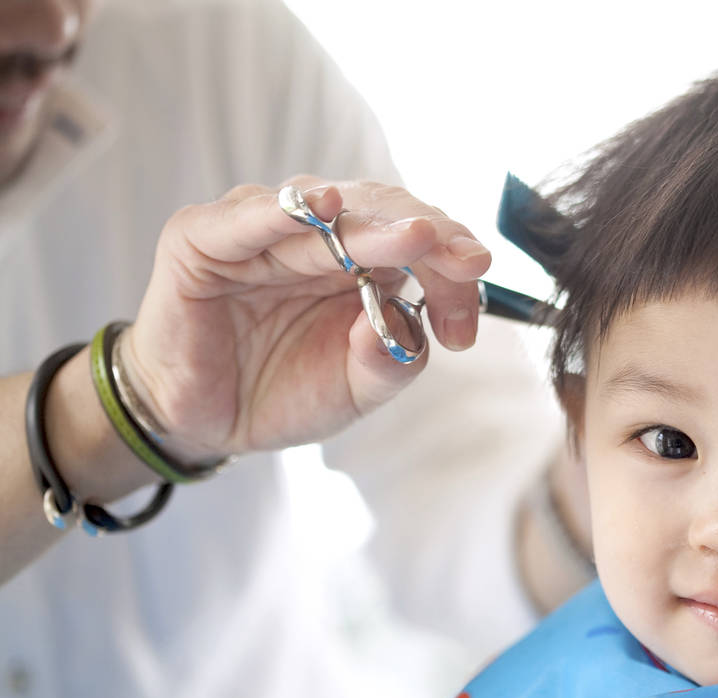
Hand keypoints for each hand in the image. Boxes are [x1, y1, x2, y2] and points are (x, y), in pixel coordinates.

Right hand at [124, 178, 490, 461]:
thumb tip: (405, 322)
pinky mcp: (203, 238)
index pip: (421, 242)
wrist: (206, 422)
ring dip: (375, 225)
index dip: (452, 270)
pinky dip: (282, 213)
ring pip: (326, 211)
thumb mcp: (359, 388)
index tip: (466, 325)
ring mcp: (261, 229)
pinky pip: (245, 219)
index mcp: (365, 259)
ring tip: (416, 236)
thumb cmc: (285, 389)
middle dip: (432, 238)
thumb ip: (392, 359)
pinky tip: (320, 210)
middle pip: (384, 213)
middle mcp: (318, 233)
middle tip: (467, 264)